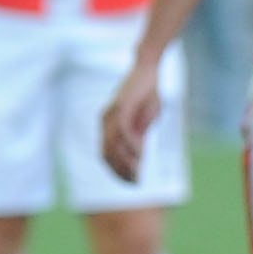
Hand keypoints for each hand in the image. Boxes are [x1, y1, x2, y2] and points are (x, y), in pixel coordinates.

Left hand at [98, 62, 162, 182]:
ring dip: (125, 162)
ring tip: (138, 173)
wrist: (147, 70)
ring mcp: (110, 114)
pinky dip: (131, 146)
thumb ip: (138, 137)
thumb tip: (138, 156)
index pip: (107, 154)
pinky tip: (141, 154)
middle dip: (120, 171)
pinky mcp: (120, 107)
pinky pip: (122, 132)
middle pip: (106, 154)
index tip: (131, 182)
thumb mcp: (143, 121)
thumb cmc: (146, 94)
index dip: (117, 170)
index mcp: (108, 126)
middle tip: (135, 183)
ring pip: (113, 146)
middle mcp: (105, 122)